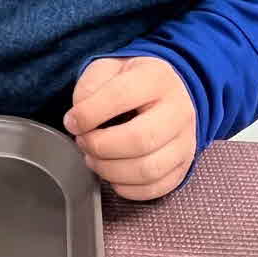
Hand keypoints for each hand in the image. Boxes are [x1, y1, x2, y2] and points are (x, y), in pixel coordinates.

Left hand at [63, 57, 196, 200]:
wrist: (168, 92)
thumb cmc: (132, 82)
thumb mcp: (108, 68)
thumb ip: (89, 87)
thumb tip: (78, 119)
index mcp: (157, 78)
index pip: (121, 96)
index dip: (89, 113)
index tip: (71, 122)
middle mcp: (178, 110)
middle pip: (139, 139)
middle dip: (100, 146)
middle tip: (83, 142)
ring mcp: (186, 141)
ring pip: (148, 169)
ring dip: (110, 170)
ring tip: (94, 159)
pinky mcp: (184, 165)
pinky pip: (156, 188)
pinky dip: (127, 188)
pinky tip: (112, 174)